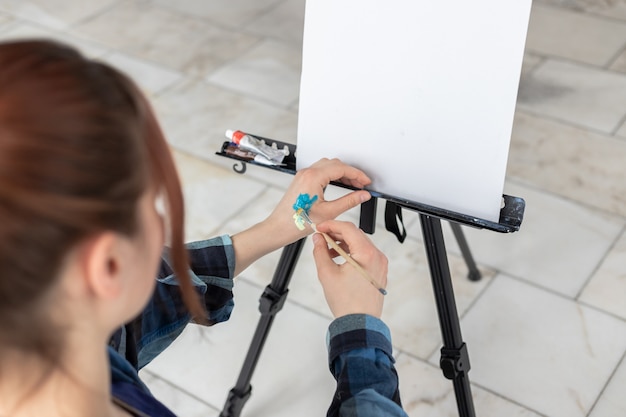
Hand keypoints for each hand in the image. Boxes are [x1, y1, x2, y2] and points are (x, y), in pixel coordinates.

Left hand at [231, 159, 371, 276]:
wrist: (280, 227)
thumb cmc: (298, 222)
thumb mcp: (329, 213)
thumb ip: (349, 201)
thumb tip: (363, 195)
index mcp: (313, 177)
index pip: (341, 168)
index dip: (357, 174)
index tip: (366, 181)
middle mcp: (307, 173)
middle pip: (335, 164)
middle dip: (351, 173)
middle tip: (361, 185)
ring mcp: (303, 175)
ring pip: (328, 166)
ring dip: (342, 173)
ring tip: (352, 185)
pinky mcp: (301, 180)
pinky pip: (320, 171)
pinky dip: (332, 175)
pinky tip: (339, 184)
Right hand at [312, 220, 387, 317]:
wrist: (359, 323)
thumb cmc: (346, 302)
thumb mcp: (327, 274)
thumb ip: (320, 251)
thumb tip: (318, 239)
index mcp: (367, 254)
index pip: (348, 229)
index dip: (331, 225)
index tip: (320, 227)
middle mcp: (377, 257)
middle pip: (356, 235)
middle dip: (337, 233)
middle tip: (321, 237)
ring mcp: (380, 264)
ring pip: (360, 244)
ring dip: (344, 243)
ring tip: (328, 250)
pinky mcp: (379, 272)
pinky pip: (365, 255)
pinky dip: (352, 253)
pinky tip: (339, 259)